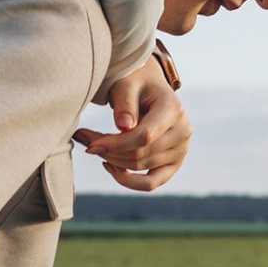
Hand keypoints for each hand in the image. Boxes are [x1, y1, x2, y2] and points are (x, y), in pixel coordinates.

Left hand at [72, 57, 189, 194]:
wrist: (149, 87)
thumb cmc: (135, 83)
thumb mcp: (126, 84)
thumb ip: (125, 103)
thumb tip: (124, 127)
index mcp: (174, 110)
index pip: (144, 136)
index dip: (114, 144)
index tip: (88, 144)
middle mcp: (183, 132)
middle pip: (140, 154)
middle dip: (108, 151)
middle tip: (84, 140)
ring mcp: (180, 150)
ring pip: (140, 168)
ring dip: (112, 161)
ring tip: (94, 146)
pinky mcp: (173, 164)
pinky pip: (151, 183)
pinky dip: (128, 180)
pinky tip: (109, 165)